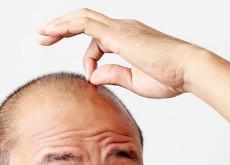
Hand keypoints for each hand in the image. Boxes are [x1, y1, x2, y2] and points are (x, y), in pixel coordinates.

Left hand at [39, 8, 203, 97]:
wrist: (188, 71)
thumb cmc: (168, 78)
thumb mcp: (134, 81)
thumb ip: (113, 75)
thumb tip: (92, 76)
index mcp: (127, 39)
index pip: (97, 40)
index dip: (86, 56)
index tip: (88, 75)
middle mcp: (122, 29)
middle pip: (85, 21)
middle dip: (62, 28)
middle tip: (42, 37)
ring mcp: (121, 28)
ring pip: (82, 18)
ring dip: (59, 25)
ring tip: (41, 35)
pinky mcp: (119, 33)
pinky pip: (86, 24)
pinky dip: (66, 26)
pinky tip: (51, 32)